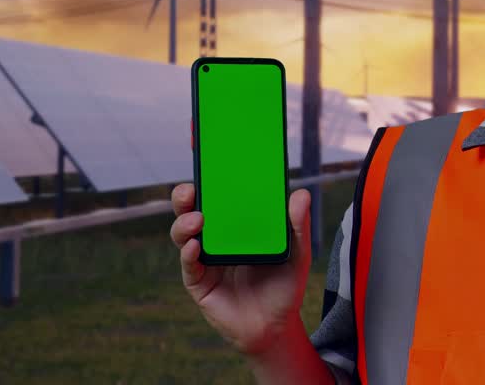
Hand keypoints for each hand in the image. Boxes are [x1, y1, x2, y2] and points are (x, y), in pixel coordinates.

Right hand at [169, 182, 313, 356]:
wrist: (275, 326)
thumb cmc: (284, 286)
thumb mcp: (298, 254)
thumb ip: (298, 226)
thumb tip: (301, 194)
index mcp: (238, 225)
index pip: (220, 197)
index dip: (210, 178)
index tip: (207, 158)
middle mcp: (217, 238)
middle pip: (193, 210)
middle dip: (186, 196)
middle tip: (191, 189)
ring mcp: (205, 259)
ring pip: (183, 234)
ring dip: (185, 223)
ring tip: (198, 220)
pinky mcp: (199, 282)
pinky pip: (189, 265)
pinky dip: (189, 254)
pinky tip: (195, 247)